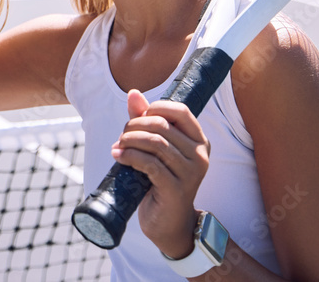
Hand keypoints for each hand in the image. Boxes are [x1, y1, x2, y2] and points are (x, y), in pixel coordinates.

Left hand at [111, 90, 209, 258]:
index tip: (137, 118)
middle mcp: (200, 155)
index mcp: (199, 141)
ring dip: (130, 140)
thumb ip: (146, 120)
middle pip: (162, 126)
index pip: (180, 111)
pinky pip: (150, 164)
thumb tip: (133, 93)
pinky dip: (130, 156)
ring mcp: (190, 173)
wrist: (169, 224)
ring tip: (118, 145)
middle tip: (122, 135)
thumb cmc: (160, 181)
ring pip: (156, 143)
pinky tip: (118, 156)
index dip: (155, 108)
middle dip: (135, 125)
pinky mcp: (176, 189)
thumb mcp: (156, 149)